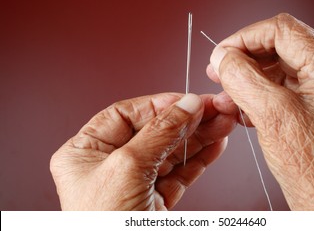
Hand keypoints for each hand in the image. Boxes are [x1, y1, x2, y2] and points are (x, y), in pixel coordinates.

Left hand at [50, 93, 235, 209]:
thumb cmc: (104, 226)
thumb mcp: (127, 168)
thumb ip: (160, 132)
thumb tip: (187, 105)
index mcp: (85, 152)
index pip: (125, 115)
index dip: (158, 105)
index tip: (187, 100)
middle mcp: (108, 165)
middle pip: (154, 131)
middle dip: (187, 120)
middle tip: (215, 108)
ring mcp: (133, 183)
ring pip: (171, 152)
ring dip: (200, 137)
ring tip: (224, 122)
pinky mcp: (154, 201)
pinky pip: (180, 173)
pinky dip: (199, 159)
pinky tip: (216, 144)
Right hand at [208, 13, 313, 209]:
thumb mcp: (271, 116)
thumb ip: (242, 77)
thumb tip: (222, 56)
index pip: (282, 30)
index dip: (244, 38)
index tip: (220, 54)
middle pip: (282, 47)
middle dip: (246, 60)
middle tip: (219, 72)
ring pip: (283, 68)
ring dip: (252, 80)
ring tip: (228, 96)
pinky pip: (289, 87)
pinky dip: (264, 93)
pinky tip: (245, 108)